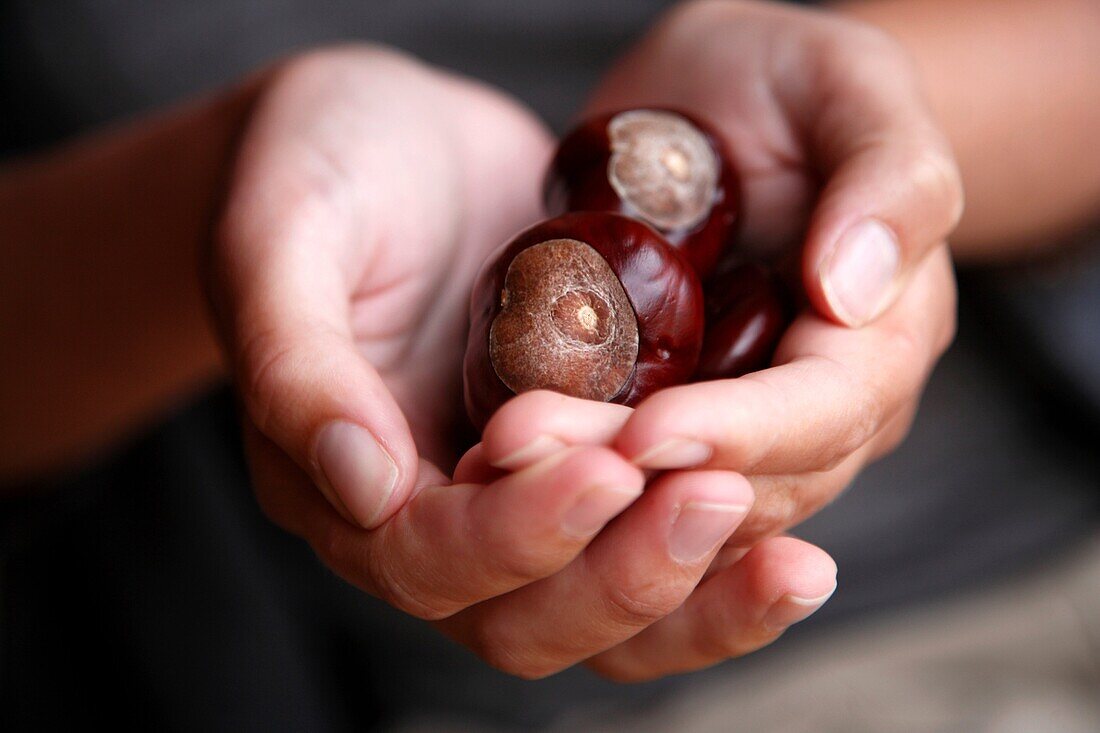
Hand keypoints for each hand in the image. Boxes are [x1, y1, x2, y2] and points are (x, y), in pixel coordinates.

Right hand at [208, 46, 834, 680]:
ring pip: (600, 608)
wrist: (387, 136)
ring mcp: (510, 496)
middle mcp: (428, 516)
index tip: (603, 467)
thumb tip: (363, 486)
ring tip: (794, 562)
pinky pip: (645, 540)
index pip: (426, 559)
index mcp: (337, 484)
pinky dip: (717, 558)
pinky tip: (793, 537)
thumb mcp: (279, 236)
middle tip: (714, 497)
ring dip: (692, 594)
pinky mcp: (580, 458)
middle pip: (525, 619)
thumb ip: (296, 363)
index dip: (514, 532)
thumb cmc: (314, 167)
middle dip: (621, 575)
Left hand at [474, 0, 960, 673]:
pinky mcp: (666, 418)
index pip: (826, 413)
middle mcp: (818, 408)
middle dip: (640, 482)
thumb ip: (888, 176)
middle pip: (746, 480)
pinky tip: (491, 472)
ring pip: (676, 498)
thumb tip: (852, 292)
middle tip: (529, 449)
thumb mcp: (849, 86)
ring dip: (588, 497)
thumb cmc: (791, 83)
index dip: (743, 434)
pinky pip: (625, 479)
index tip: (649, 434)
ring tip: (498, 458)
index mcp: (883, 340)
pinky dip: (565, 484)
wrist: (716, 102)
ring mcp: (739, 424)